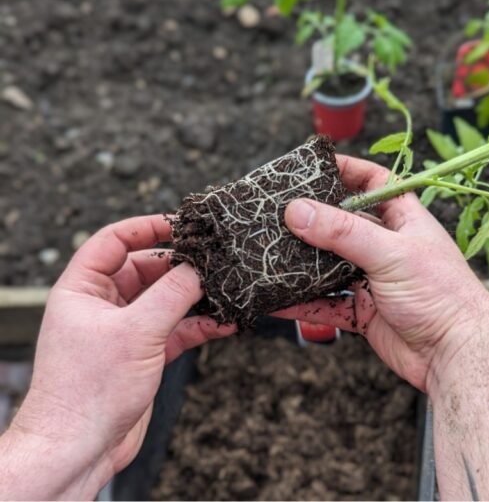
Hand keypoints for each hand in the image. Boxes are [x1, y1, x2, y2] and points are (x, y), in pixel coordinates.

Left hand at [1, 215, 235, 499]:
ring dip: (195, 297)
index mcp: (83, 289)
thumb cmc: (87, 390)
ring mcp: (124, 330)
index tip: (181, 224)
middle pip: (146, 269)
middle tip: (215, 261)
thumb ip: (172, 294)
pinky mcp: (142, 354)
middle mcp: (102, 305)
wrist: (79, 448)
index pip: (113, 241)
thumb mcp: (136, 331)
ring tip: (226, 291)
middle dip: (181, 266)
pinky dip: (199, 325)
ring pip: (165, 300)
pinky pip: (176, 329)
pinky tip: (224, 323)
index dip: (146, 228)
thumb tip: (201, 268)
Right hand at [278, 155, 488, 392]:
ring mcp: (375, 281)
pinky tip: (279, 300)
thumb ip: (342, 232)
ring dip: (304, 264)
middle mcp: (388, 247)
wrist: (457, 354)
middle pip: (344, 226)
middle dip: (313, 222)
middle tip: (277, 215)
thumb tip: (297, 211)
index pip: (374, 183)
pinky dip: (305, 303)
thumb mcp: (390, 252)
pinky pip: (328, 304)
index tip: (311, 167)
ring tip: (269, 255)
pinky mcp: (366, 313)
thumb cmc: (441, 293)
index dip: (347, 171)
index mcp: (404, 220)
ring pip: (331, 267)